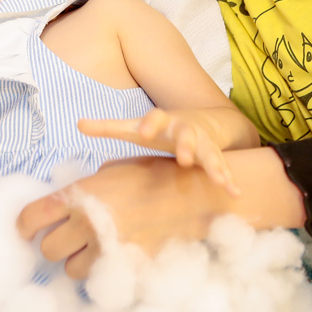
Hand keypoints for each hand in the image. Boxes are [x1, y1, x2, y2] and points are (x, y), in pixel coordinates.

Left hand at [17, 157, 225, 277]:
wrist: (192, 196)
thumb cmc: (150, 176)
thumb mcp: (109, 170)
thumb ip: (81, 190)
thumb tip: (61, 205)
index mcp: (80, 194)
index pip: (30, 218)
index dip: (24, 226)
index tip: (28, 230)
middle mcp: (89, 223)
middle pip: (48, 249)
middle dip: (54, 244)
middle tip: (68, 236)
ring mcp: (108, 248)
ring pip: (71, 270)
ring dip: (78, 260)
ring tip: (95, 244)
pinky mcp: (126, 267)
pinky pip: (101, 278)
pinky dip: (103, 270)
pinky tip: (115, 253)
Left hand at [79, 109, 238, 195]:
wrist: (201, 122)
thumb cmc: (159, 129)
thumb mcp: (134, 127)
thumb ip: (108, 127)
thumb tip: (77, 123)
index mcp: (163, 121)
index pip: (155, 118)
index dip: (150, 124)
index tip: (143, 132)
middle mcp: (185, 130)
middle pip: (187, 134)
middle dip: (187, 145)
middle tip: (185, 158)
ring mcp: (203, 144)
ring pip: (210, 152)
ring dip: (215, 165)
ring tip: (220, 180)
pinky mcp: (216, 158)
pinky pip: (224, 169)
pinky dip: (230, 180)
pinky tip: (235, 193)